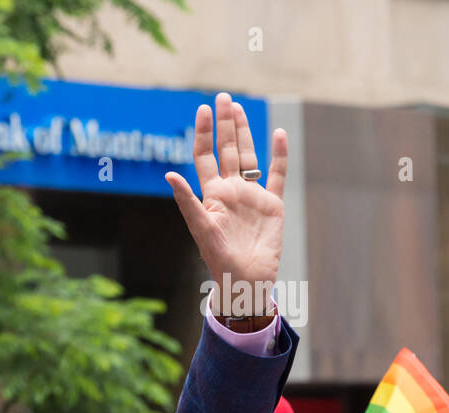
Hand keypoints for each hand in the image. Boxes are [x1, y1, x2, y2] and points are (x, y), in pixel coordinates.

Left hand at [166, 92, 287, 314]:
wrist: (245, 279)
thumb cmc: (219, 259)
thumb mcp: (200, 228)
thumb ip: (187, 201)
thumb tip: (169, 175)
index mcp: (211, 195)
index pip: (205, 156)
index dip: (203, 133)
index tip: (202, 110)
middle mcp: (231, 190)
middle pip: (227, 150)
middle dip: (224, 124)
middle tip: (222, 97)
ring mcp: (252, 195)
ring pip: (249, 156)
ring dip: (245, 132)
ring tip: (239, 108)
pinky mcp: (273, 204)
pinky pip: (277, 174)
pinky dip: (279, 154)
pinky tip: (279, 133)